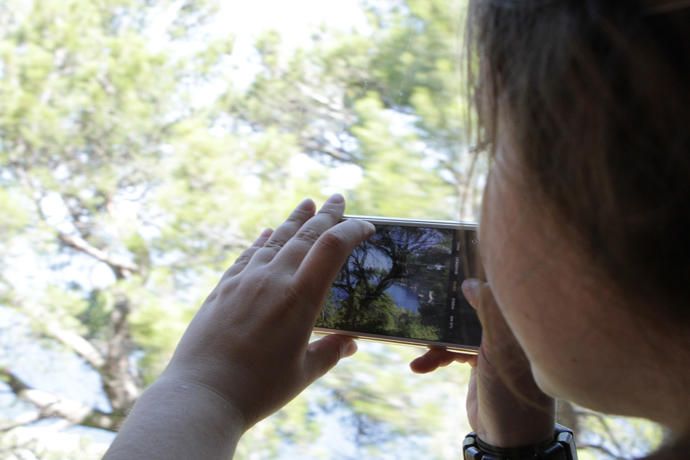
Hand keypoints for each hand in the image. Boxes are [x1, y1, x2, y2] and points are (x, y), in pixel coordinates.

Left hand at [163, 194, 373, 430]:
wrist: (201, 394)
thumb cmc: (258, 389)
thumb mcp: (304, 373)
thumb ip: (330, 352)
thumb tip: (349, 343)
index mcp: (300, 299)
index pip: (332, 249)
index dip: (352, 231)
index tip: (366, 226)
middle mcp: (272, 280)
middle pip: (304, 235)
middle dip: (326, 215)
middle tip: (338, 199)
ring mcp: (245, 281)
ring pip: (275, 239)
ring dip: (294, 220)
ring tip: (307, 204)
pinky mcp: (223, 289)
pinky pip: (247, 256)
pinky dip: (261, 241)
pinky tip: (267, 233)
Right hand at [410, 279, 554, 446]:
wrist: (507, 438)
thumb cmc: (513, 392)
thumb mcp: (498, 349)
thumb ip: (487, 314)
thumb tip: (470, 283)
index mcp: (517, 325)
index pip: (494, 294)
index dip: (472, 286)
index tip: (448, 279)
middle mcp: (507, 332)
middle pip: (471, 312)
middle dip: (447, 316)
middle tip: (426, 315)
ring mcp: (493, 348)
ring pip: (458, 333)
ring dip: (437, 344)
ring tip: (421, 353)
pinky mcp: (479, 363)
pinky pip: (453, 352)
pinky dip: (436, 359)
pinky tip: (420, 366)